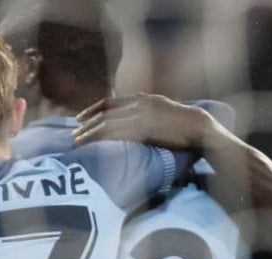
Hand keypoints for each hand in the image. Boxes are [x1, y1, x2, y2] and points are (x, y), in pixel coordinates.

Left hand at [73, 93, 213, 148]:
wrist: (198, 127)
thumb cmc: (182, 122)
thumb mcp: (161, 108)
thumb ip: (144, 110)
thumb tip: (131, 118)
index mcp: (142, 98)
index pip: (110, 102)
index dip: (92, 110)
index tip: (79, 118)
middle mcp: (139, 104)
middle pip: (106, 113)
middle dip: (87, 123)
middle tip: (74, 133)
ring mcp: (142, 116)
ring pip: (109, 123)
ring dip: (91, 133)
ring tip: (78, 141)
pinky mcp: (146, 130)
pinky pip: (120, 134)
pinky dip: (104, 140)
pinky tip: (95, 146)